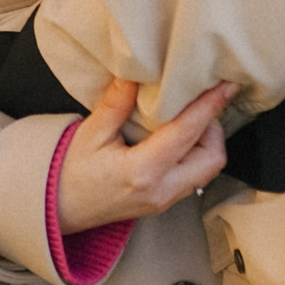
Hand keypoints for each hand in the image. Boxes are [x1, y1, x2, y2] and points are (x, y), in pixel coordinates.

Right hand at [54, 78, 234, 231]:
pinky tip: (180, 135)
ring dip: (207, 141)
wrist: (59, 210)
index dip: (209, 106)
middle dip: (214, 126)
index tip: (226, 85)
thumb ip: (116, 103)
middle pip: (212, 158)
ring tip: (188, 116)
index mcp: (143, 171)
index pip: (187, 133)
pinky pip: (195, 177)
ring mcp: (166, 200)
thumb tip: (136, 73)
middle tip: (200, 102)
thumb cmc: (70, 173)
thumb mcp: (90, 133)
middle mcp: (162, 190)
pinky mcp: (165, 202)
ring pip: (208, 170)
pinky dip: (196, 153)